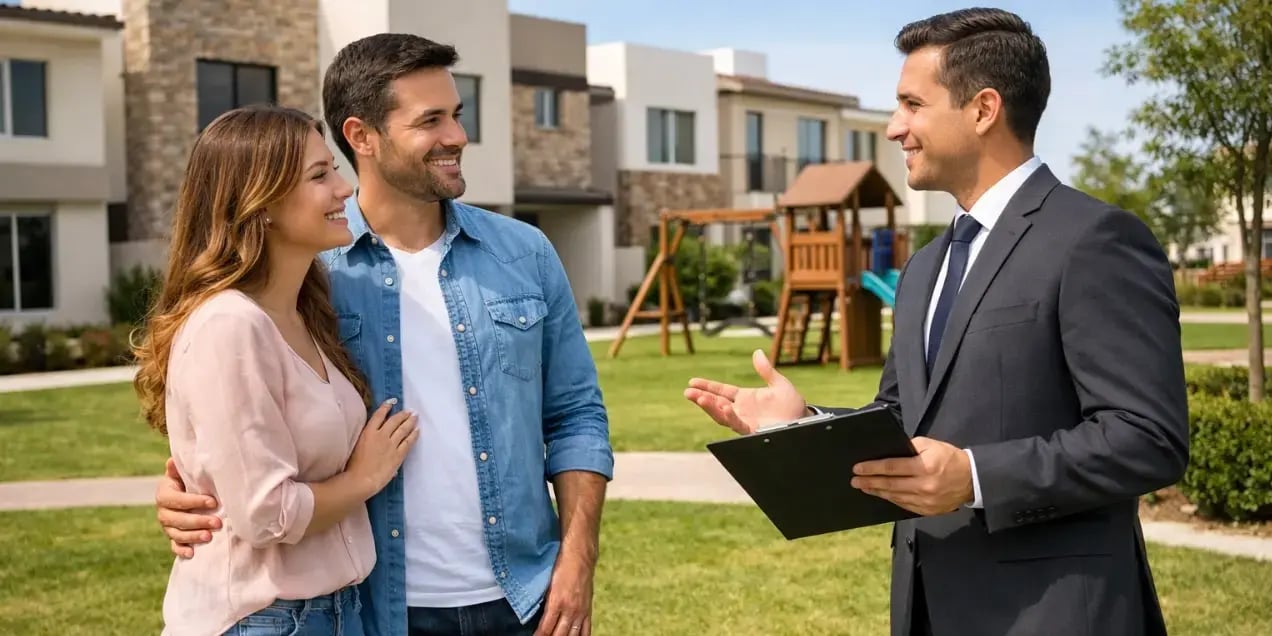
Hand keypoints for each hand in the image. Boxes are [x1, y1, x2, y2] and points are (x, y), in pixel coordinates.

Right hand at [155, 457, 220, 558]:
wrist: (184, 495)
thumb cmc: (186, 482)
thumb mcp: (182, 474)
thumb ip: (178, 469)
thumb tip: (172, 461)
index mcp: (164, 495)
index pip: (176, 500)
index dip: (194, 501)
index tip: (213, 502)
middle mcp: (163, 512)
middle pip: (177, 519)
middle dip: (198, 521)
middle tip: (218, 523)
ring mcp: (167, 527)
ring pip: (177, 534)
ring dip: (193, 536)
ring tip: (209, 537)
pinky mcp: (173, 538)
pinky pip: (174, 547)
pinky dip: (182, 551)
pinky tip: (192, 554)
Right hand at [345, 398, 419, 495]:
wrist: (361, 480)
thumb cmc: (353, 467)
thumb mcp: (356, 447)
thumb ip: (365, 441)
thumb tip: (372, 441)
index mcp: (368, 432)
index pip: (379, 415)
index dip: (386, 407)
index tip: (392, 402)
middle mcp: (381, 435)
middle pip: (394, 420)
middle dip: (403, 414)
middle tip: (409, 411)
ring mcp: (391, 444)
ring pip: (403, 429)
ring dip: (410, 421)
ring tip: (415, 416)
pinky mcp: (398, 454)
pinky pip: (408, 442)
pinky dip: (414, 435)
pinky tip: (417, 431)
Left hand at [533, 552, 593, 635]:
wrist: (579, 557)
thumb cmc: (561, 568)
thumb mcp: (549, 586)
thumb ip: (546, 603)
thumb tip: (541, 619)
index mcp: (557, 602)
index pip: (546, 628)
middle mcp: (570, 609)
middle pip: (559, 635)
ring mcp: (580, 611)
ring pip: (572, 635)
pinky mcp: (588, 610)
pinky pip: (586, 630)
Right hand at [684, 349, 807, 434]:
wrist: (804, 421)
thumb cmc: (792, 406)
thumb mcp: (780, 384)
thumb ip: (767, 370)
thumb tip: (757, 352)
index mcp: (745, 398)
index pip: (721, 391)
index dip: (707, 386)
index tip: (692, 382)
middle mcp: (741, 410)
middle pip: (716, 403)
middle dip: (701, 398)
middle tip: (688, 392)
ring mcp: (745, 421)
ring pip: (722, 415)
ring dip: (710, 407)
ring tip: (699, 398)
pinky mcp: (752, 430)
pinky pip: (737, 424)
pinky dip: (730, 416)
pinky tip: (725, 407)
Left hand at [850, 437, 973, 515]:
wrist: (972, 479)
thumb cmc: (949, 458)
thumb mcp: (931, 445)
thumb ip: (910, 447)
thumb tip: (889, 452)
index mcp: (924, 467)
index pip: (892, 467)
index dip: (872, 468)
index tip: (858, 468)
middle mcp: (924, 486)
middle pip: (890, 484)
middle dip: (869, 482)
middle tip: (854, 480)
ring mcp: (926, 501)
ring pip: (895, 497)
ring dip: (877, 492)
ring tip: (864, 487)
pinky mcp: (928, 511)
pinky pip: (904, 505)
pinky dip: (891, 499)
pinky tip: (882, 495)